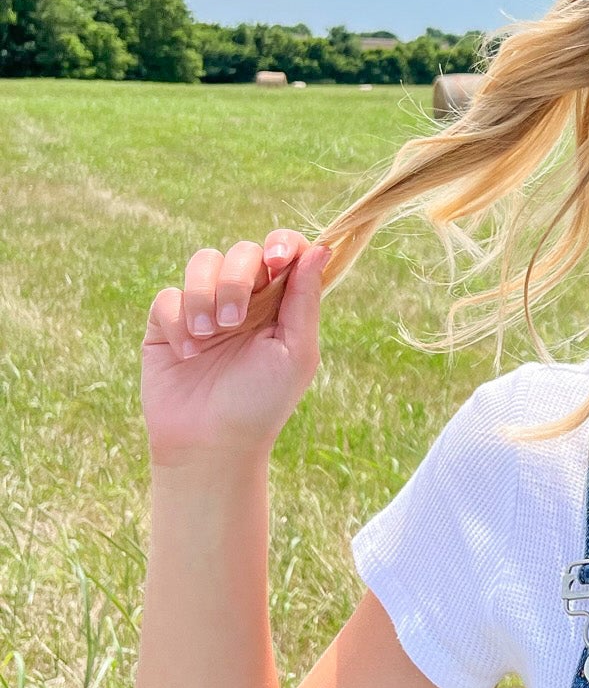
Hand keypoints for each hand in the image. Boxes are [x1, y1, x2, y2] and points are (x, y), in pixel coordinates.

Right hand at [141, 231, 330, 470]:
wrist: (211, 445)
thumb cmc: (261, 403)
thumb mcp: (295, 354)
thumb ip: (305, 301)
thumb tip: (322, 247)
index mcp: (279, 303)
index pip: (284, 251)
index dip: (281, 243)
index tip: (275, 261)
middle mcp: (243, 298)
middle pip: (241, 251)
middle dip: (238, 278)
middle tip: (235, 322)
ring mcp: (204, 308)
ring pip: (202, 263)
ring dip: (205, 295)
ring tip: (210, 335)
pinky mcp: (167, 323)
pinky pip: (168, 297)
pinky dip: (178, 320)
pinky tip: (188, 353)